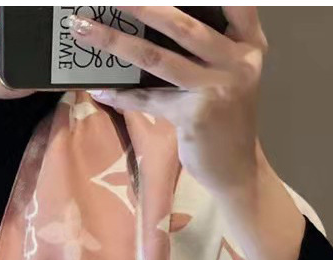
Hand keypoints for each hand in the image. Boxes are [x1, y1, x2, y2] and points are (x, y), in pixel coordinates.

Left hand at [73, 6, 263, 193]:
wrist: (237, 169)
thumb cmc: (227, 117)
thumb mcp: (229, 74)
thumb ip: (208, 47)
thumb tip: (155, 19)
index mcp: (248, 44)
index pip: (236, 4)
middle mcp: (237, 61)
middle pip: (182, 25)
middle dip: (142, 6)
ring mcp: (217, 88)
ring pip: (157, 58)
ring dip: (115, 42)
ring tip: (85, 30)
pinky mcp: (195, 116)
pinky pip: (149, 99)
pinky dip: (123, 96)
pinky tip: (102, 89)